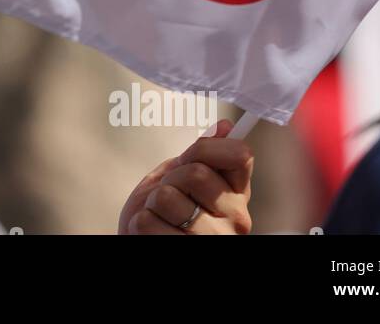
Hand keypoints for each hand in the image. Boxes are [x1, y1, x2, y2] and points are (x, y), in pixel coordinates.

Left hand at [118, 118, 253, 233]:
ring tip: (160, 217)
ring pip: (167, 198)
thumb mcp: (178, 179)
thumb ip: (199, 157)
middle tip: (167, 198)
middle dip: (169, 180)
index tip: (189, 160)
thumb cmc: (161, 212)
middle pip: (196, 173)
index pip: (240, 155)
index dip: (206, 149)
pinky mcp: (186, 252)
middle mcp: (235, 219)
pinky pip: (147, 222)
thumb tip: (225, 127)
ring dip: (151, 204)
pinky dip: (140, 224)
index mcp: (236, 195)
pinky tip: (153, 233)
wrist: (141, 241)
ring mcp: (214, 240)